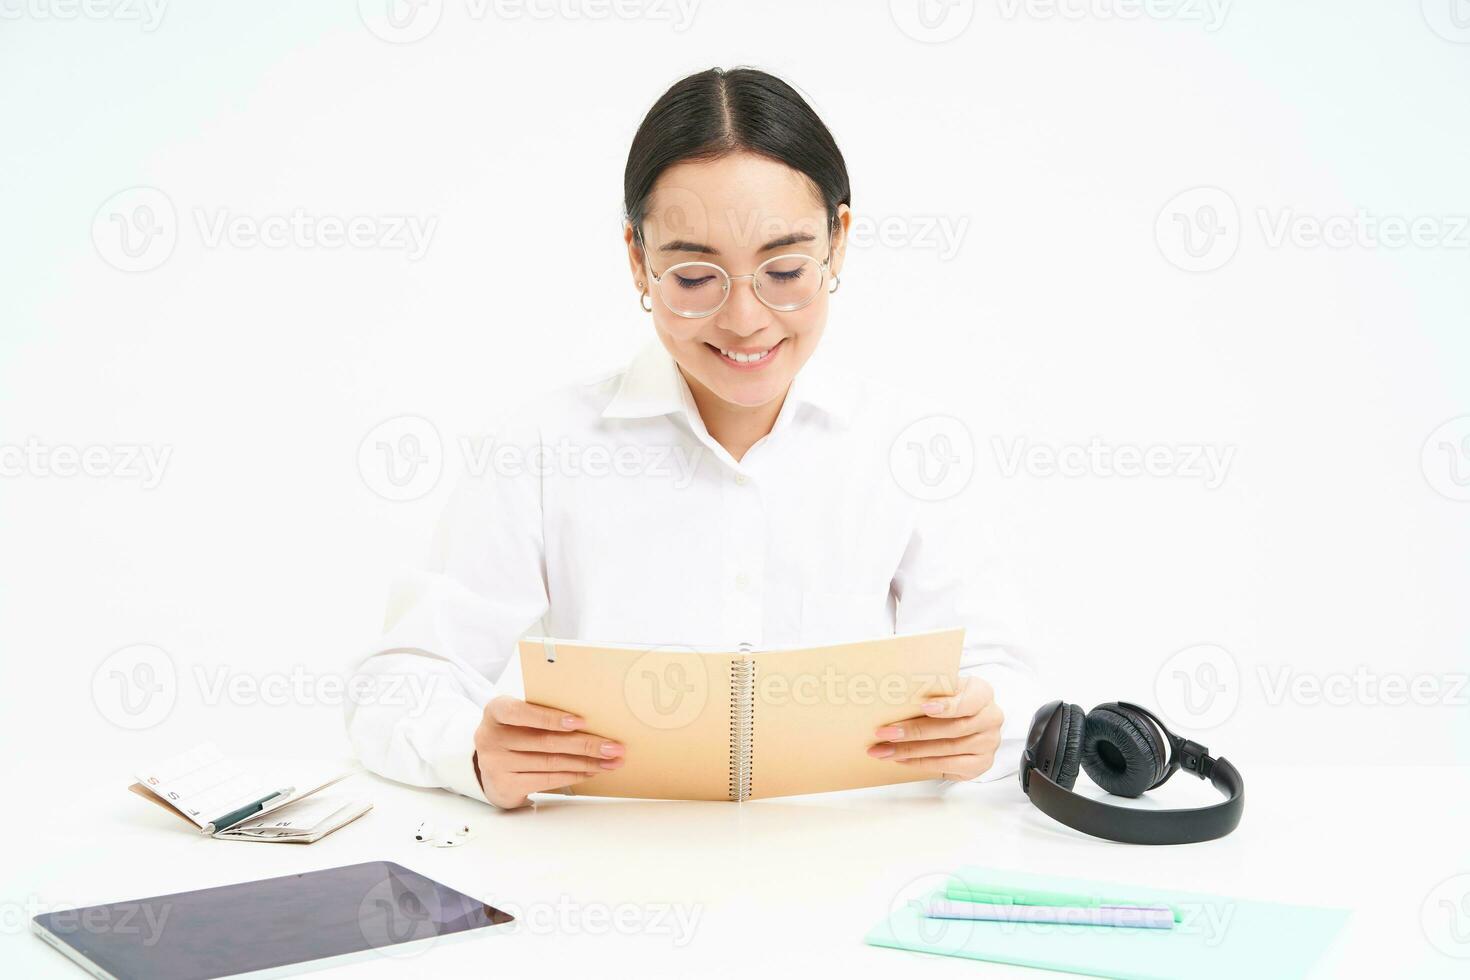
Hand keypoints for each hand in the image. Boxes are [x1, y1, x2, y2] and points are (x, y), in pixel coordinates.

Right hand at [472, 696, 624, 808]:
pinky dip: (573, 775)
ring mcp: (496, 764)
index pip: (522, 713)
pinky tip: (590, 771)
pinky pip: (547, 780)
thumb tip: (590, 719)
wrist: (489, 763)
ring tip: (609, 761)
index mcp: (496, 711)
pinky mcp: (505, 786)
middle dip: (585, 744)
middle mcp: (491, 738)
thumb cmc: (514, 731)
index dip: (551, 718)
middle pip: (546, 742)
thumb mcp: (518, 716)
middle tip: (613, 747)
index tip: (580, 721)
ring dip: (586, 763)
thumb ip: (541, 712)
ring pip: (551, 763)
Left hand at [867, 676, 1003, 780]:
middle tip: (885, 732)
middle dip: (914, 731)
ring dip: (911, 751)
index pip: (968, 701)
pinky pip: (948, 766)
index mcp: (983, 694)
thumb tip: (896, 691)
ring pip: (946, 749)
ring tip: (885, 750)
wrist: (968, 719)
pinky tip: (902, 759)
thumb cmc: (950, 699)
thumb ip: (931, 688)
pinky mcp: (981, 764)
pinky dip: (922, 763)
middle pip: (951, 729)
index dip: (947, 705)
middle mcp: (991, 719)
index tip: (923, 706)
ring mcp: (988, 743)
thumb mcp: (946, 687)